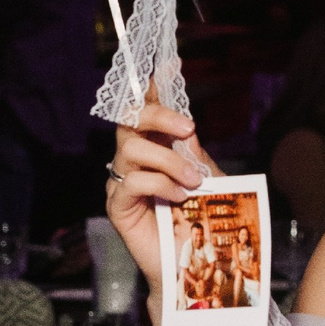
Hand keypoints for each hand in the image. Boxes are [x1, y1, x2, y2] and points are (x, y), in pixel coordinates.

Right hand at [104, 91, 215, 301]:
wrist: (191, 263)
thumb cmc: (199, 219)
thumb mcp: (207, 178)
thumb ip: (194, 151)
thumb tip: (186, 123)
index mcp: (155, 145)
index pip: (149, 107)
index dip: (155, 85)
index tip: (169, 62)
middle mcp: (133, 158)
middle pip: (130, 119)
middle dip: (159, 116)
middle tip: (187, 127)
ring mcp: (122, 179)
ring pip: (132, 149)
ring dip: (168, 160)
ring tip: (194, 181)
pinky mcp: (117, 204)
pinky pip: (132, 180)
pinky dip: (160, 184)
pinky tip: (178, 198)